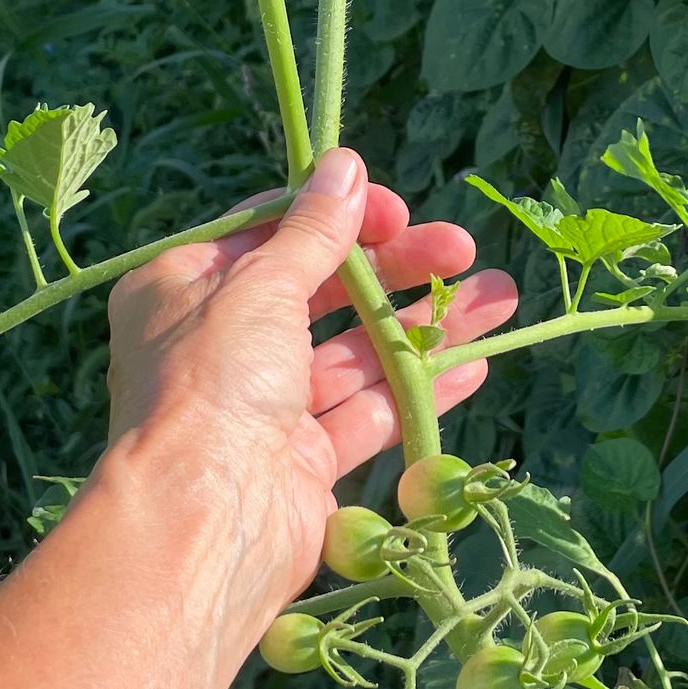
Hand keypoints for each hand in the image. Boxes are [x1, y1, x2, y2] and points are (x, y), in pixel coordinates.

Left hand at [100, 149, 516, 661]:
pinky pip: (370, 411)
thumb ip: (312, 230)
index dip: (338, 217)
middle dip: (397, 267)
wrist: (203, 524)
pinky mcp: (305, 462)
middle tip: (462, 247)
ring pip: (356, 351)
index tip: (396, 211)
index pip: (272, 233)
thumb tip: (343, 164)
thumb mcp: (261, 285)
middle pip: (324, 291)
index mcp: (186, 290)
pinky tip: (476, 363)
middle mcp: (220, 346)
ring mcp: (265, 407)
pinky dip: (420, 386)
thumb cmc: (214, 383)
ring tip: (502, 296)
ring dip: (426, 322)